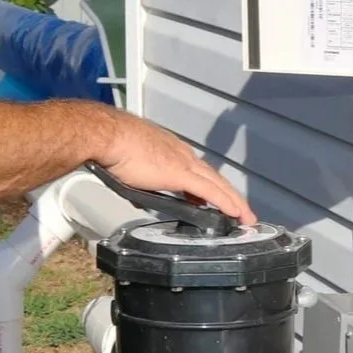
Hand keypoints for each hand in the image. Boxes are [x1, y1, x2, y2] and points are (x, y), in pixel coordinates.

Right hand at [92, 109, 255, 223]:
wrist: (108, 136)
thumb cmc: (113, 147)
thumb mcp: (132, 169)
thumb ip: (143, 184)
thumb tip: (143, 199)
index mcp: (172, 151)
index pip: (199, 171)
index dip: (212, 186)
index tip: (219, 199)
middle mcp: (183, 154)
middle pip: (214, 178)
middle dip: (230, 195)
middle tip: (242, 211)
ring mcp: (184, 163)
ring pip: (218, 185)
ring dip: (234, 201)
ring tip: (244, 216)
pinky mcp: (180, 173)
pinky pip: (210, 191)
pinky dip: (225, 202)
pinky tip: (235, 213)